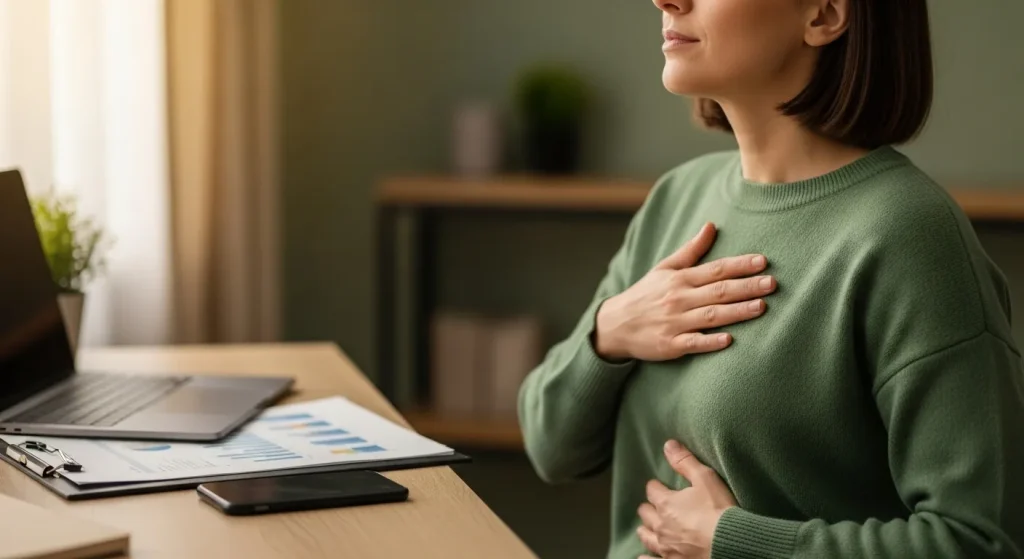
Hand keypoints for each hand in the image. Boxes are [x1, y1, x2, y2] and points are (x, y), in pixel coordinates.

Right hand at [594, 222, 776, 360]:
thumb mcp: (664, 269)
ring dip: (736, 311)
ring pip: (711, 316)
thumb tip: (711, 226)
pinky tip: (729, 340)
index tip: (763, 262)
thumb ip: (691, 250)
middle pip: (718, 291)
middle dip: (746, 287)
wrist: (614, 325)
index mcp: (680, 279)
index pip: (715, 269)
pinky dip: (710, 341)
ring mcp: (675, 322)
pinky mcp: (670, 345)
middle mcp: (679, 299)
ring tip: (761, 307)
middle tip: (772, 283)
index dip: (739, 265)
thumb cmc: (645, 295)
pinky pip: (693, 343)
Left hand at [636, 440, 737, 558]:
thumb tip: (668, 444)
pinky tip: (642, 556)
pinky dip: (646, 558)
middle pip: (646, 514)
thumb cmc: (719, 510)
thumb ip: (685, 461)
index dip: (656, 487)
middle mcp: (661, 525)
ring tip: (645, 527)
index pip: (653, 490)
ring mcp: (666, 546)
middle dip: (649, 508)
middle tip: (654, 506)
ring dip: (646, 530)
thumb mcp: (705, 478)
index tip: (659, 485)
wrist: (730, 542)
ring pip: (647, 537)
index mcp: (666, 503)